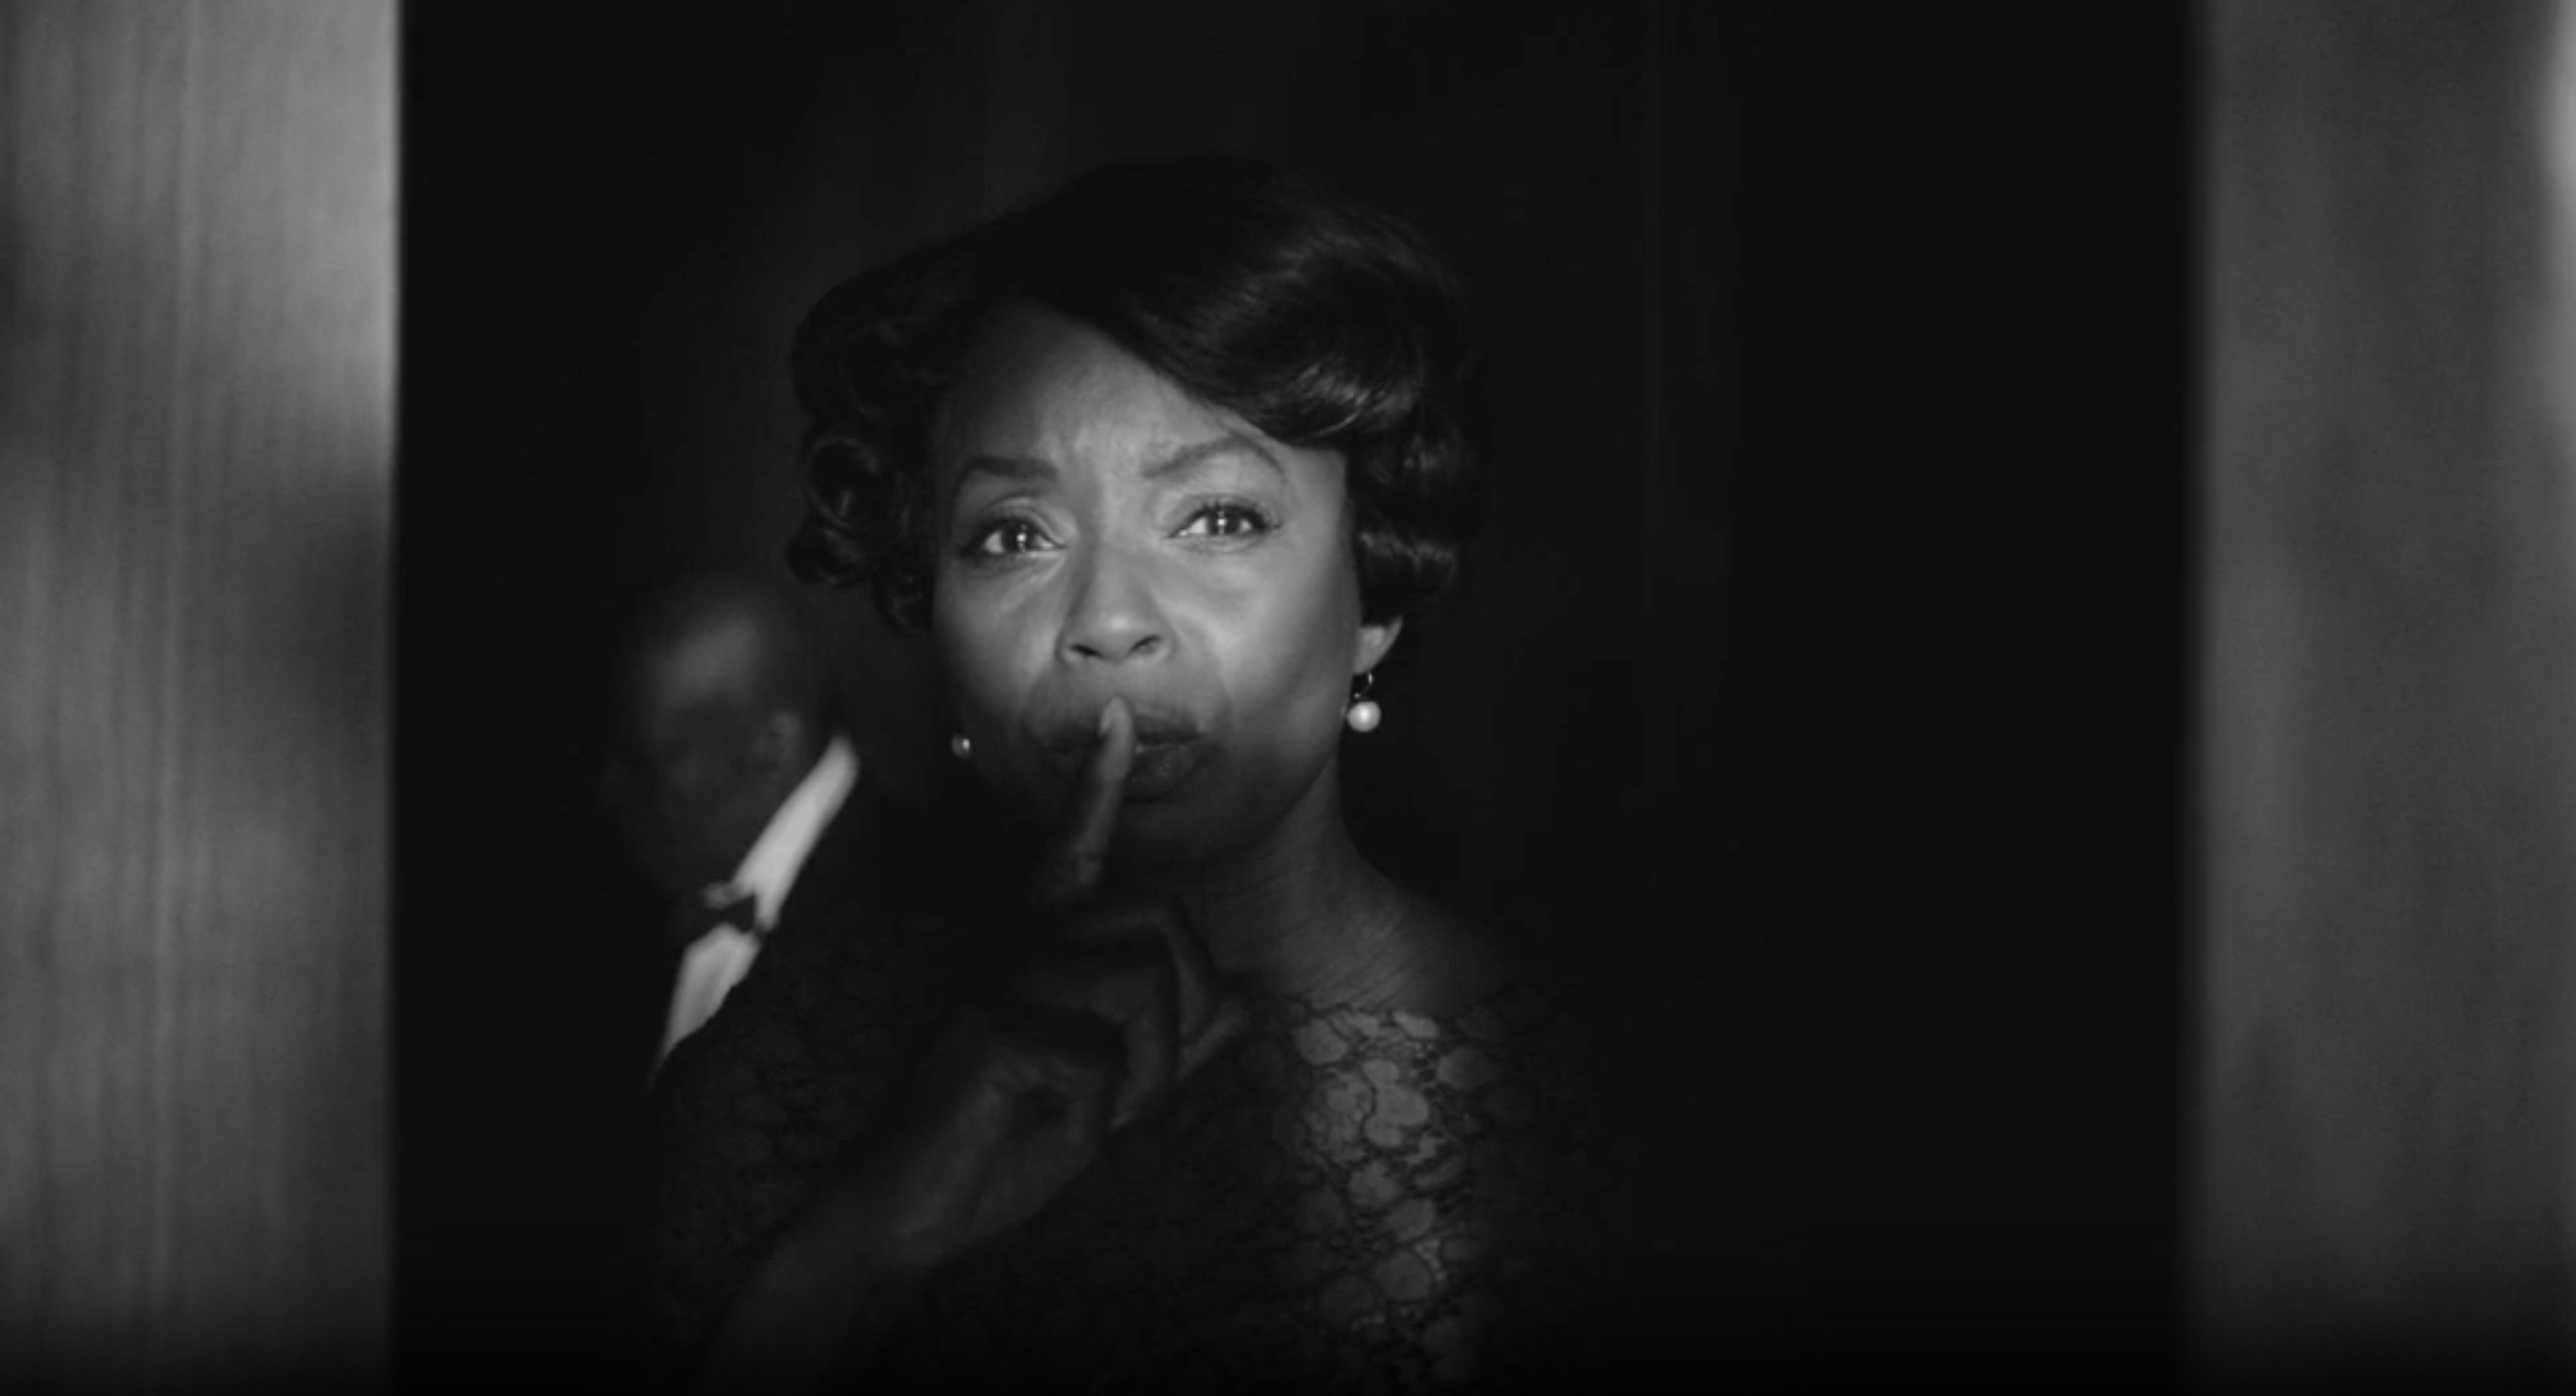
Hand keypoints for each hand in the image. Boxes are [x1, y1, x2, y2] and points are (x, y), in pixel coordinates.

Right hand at [853, 698, 1242, 1268]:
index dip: (1099, 790)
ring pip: (1142, 985)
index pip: (1079, 854)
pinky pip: (1099, 1057)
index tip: (1121, 718)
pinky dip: (1097, 1114)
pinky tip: (1052, 1128)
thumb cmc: (1015, 1135)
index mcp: (1045, 950)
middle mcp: (1021, 949)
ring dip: (1146, 1073)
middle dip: (1182, 1014)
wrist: (919, 1208)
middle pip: (1158, 926)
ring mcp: (1001, 985)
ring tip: (1094, 1111)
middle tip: (1135, 1085)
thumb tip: (1249, 996)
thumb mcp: (1115, 1089)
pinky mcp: (988, 1033)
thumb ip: (1179, 1042)